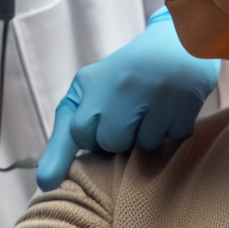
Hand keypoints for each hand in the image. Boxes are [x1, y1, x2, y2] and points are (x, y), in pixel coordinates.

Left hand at [35, 6, 219, 189]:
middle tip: (129, 114)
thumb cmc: (124, 78)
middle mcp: (119, 85)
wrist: (177, 44)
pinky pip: (172, 138)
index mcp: (90, 82)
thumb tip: (44, 182)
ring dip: (147, 136)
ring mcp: (153, 93)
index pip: (77, 132)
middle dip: (119, 139)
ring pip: (143, 146)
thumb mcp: (88, 95)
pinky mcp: (183, 103)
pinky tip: (171, 107)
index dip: (90, 137)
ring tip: (151, 108)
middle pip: (110, 143)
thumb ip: (63, 140)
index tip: (75, 154)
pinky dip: (172, 129)